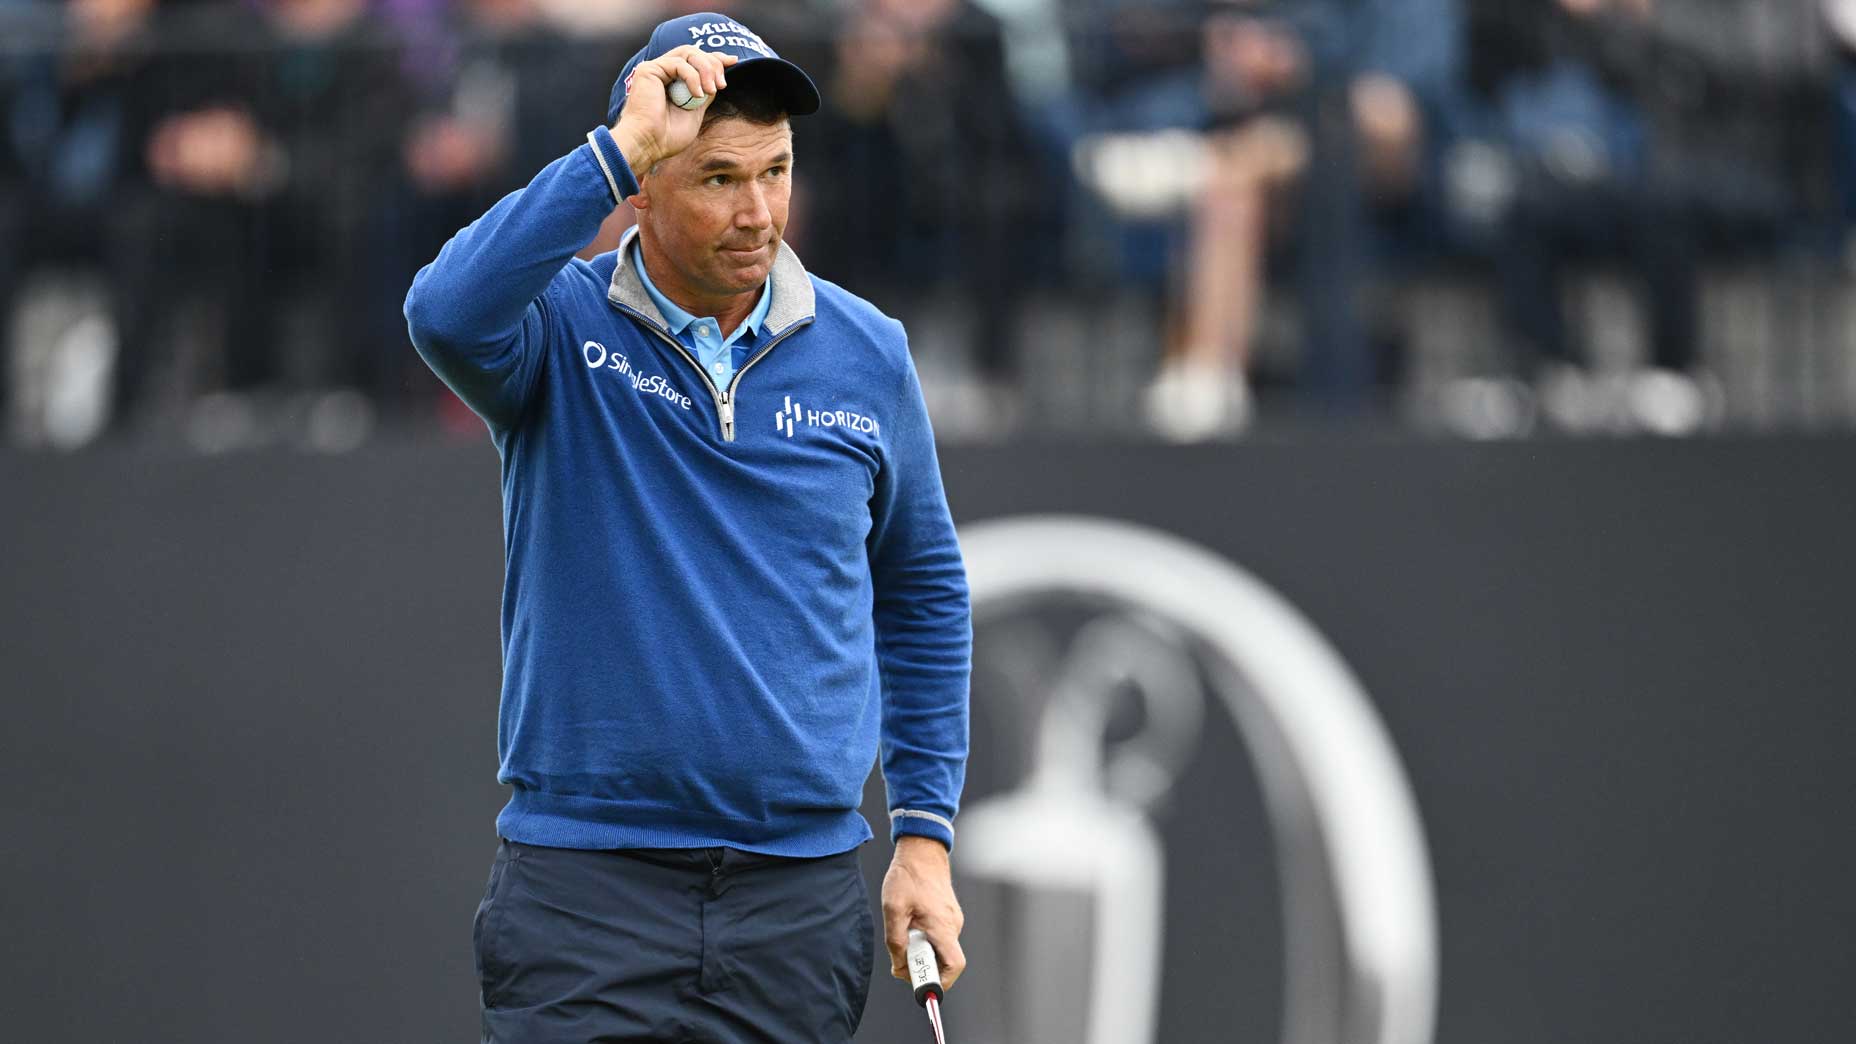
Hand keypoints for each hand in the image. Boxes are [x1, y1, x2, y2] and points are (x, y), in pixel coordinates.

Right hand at [612, 45, 739, 175]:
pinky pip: (679, 63)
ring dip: (706, 69)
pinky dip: (693, 77)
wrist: (648, 144)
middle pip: (694, 52)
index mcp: (672, 81)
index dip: (715, 58)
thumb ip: (704, 93)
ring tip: (711, 90)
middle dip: (713, 64)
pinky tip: (697, 94)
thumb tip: (717, 79)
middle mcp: (662, 72)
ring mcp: (655, 69)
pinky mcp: (648, 69)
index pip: (695, 60)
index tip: (733, 61)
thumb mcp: (695, 112)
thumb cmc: (667, 136)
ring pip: (688, 53)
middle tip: (722, 84)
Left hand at [881, 835, 966, 989]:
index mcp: (942, 926)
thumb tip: (900, 966)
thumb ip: (896, 941)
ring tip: (904, 933)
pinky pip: (938, 937)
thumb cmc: (908, 876)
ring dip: (921, 951)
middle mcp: (952, 926)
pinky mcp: (947, 916)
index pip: (954, 966)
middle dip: (922, 966)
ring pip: (939, 949)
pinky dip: (924, 939)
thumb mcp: (893, 909)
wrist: (922, 850)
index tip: (920, 983)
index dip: (940, 982)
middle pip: (943, 961)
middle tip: (900, 959)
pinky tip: (910, 924)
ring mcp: (952, 920)